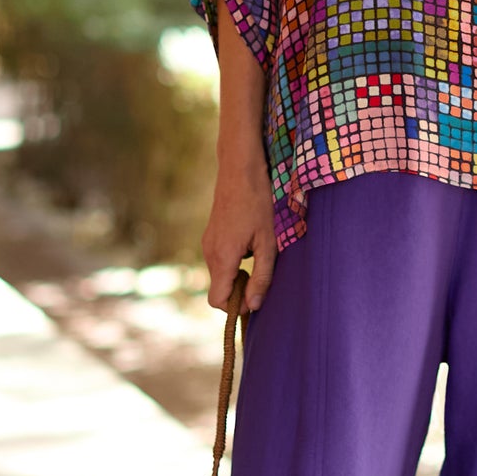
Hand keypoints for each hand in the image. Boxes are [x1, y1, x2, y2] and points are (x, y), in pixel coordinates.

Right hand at [201, 154, 276, 311]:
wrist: (239, 169)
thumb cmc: (258, 203)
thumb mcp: (268, 242)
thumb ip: (262, 276)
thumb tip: (254, 306)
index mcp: (222, 258)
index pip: (217, 301)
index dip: (236, 305)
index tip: (255, 293)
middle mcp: (209, 253)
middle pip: (219, 289)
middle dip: (239, 290)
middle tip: (262, 271)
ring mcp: (207, 243)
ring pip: (220, 274)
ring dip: (238, 274)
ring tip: (258, 253)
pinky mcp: (211, 235)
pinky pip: (220, 260)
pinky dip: (234, 262)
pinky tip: (250, 242)